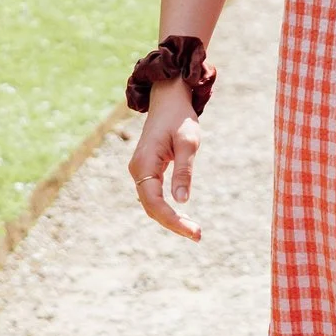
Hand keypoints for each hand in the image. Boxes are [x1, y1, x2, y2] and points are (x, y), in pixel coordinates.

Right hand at [128, 80, 202, 240]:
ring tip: (194, 230)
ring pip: (152, 203)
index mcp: (144, 164)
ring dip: (170, 218)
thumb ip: (184, 170)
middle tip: (198, 235)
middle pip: (151, 207)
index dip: (172, 220)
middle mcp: (137, 170)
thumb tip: (182, 201)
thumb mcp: (189, 142)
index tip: (194, 231)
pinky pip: (154, 196)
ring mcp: (140, 171)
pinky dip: (167, 209)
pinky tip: (183, 218)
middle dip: (173, 223)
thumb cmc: (180, 118)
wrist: (168, 99)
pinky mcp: (147, 170)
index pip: (154, 202)